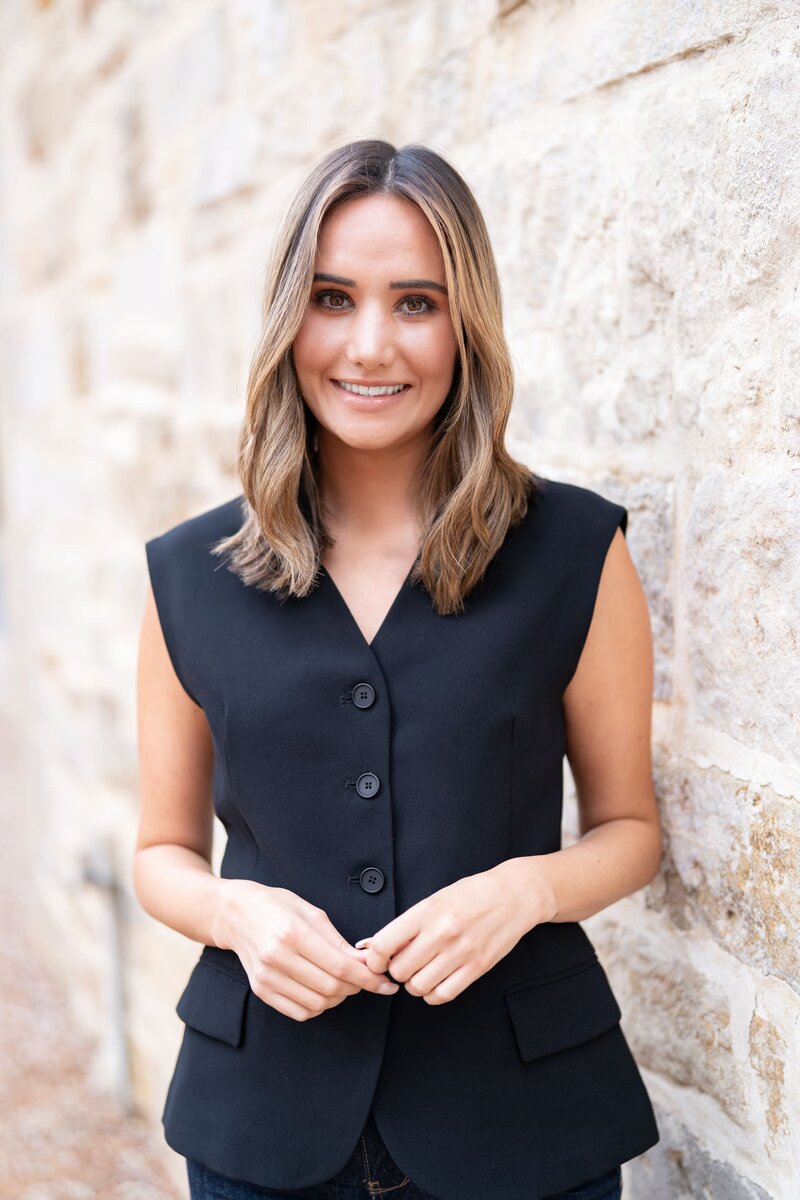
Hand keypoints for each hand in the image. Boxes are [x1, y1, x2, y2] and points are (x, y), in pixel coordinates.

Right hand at [215, 879, 399, 1020]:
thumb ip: (338, 941)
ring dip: (339, 998)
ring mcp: (267, 977)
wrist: (236, 915)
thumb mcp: (311, 913)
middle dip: (356, 987)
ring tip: (343, 982)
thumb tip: (366, 963)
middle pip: (331, 987)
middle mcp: (277, 958)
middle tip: (364, 978)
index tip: (386, 983)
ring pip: (318, 1003)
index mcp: (293, 933)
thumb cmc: (277, 906)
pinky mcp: (261, 991)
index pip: (340, 966)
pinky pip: (299, 1012)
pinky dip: (319, 1006)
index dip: (368, 978)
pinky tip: (323, 990)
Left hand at [353, 862, 549, 1004]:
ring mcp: (461, 952)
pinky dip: (433, 994)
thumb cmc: (472, 894)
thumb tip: (372, 945)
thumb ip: (406, 924)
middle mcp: (442, 933)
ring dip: (414, 983)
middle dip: (396, 971)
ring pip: (419, 987)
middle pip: (400, 970)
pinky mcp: (477, 968)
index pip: (385, 944)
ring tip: (421, 971)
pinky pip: (443, 995)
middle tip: (403, 963)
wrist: (514, 895)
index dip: (374, 959)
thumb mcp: (434, 900)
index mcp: (427, 912)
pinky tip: (435, 981)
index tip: (376, 961)